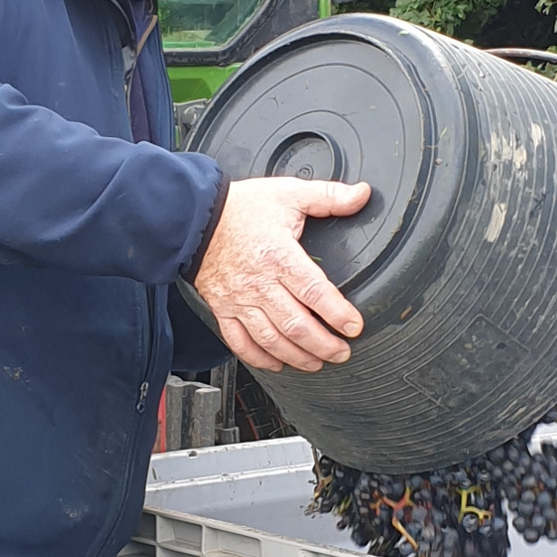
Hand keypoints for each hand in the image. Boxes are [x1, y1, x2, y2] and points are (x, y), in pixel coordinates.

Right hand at [192, 177, 369, 372]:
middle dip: (323, 344)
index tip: (353, 327)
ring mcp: (240, 300)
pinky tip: (277, 363)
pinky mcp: (223, 309)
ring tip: (317, 362)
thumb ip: (328, 196)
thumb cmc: (240, 207)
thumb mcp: (289, 193)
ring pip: (271, 339)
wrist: (194, 217)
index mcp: (279, 255)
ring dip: (297, 356)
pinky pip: (240, 342)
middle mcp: (259, 283)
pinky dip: (259, 358)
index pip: (314, 291)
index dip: (337, 313)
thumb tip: (361, 195)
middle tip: (342, 352)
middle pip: (296, 324)